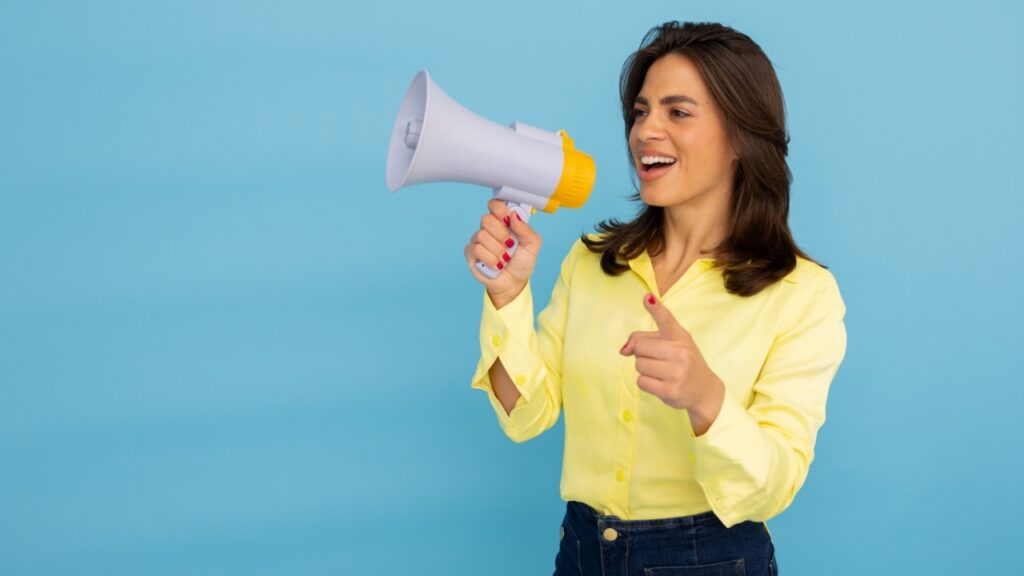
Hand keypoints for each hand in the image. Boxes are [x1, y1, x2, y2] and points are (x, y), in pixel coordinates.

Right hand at [464, 199, 541, 307]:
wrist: (514, 283)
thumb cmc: (522, 262)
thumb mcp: (532, 245)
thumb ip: (525, 228)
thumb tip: (513, 214)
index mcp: (504, 222)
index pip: (495, 205)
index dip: (500, 210)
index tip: (508, 220)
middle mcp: (489, 229)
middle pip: (486, 219)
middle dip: (501, 234)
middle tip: (510, 245)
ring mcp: (478, 240)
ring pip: (481, 235)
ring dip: (497, 250)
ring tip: (504, 259)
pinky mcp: (471, 253)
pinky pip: (476, 249)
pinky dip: (490, 259)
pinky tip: (496, 265)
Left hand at [619, 293, 724, 434]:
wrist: (705, 390)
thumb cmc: (684, 363)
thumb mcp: (673, 344)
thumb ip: (646, 339)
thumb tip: (623, 350)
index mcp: (680, 336)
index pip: (666, 319)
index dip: (655, 308)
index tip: (647, 298)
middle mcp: (681, 352)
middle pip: (640, 346)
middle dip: (642, 354)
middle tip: (657, 360)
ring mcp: (677, 372)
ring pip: (639, 364)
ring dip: (644, 369)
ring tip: (661, 372)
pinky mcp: (670, 391)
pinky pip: (641, 381)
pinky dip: (646, 383)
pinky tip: (660, 383)